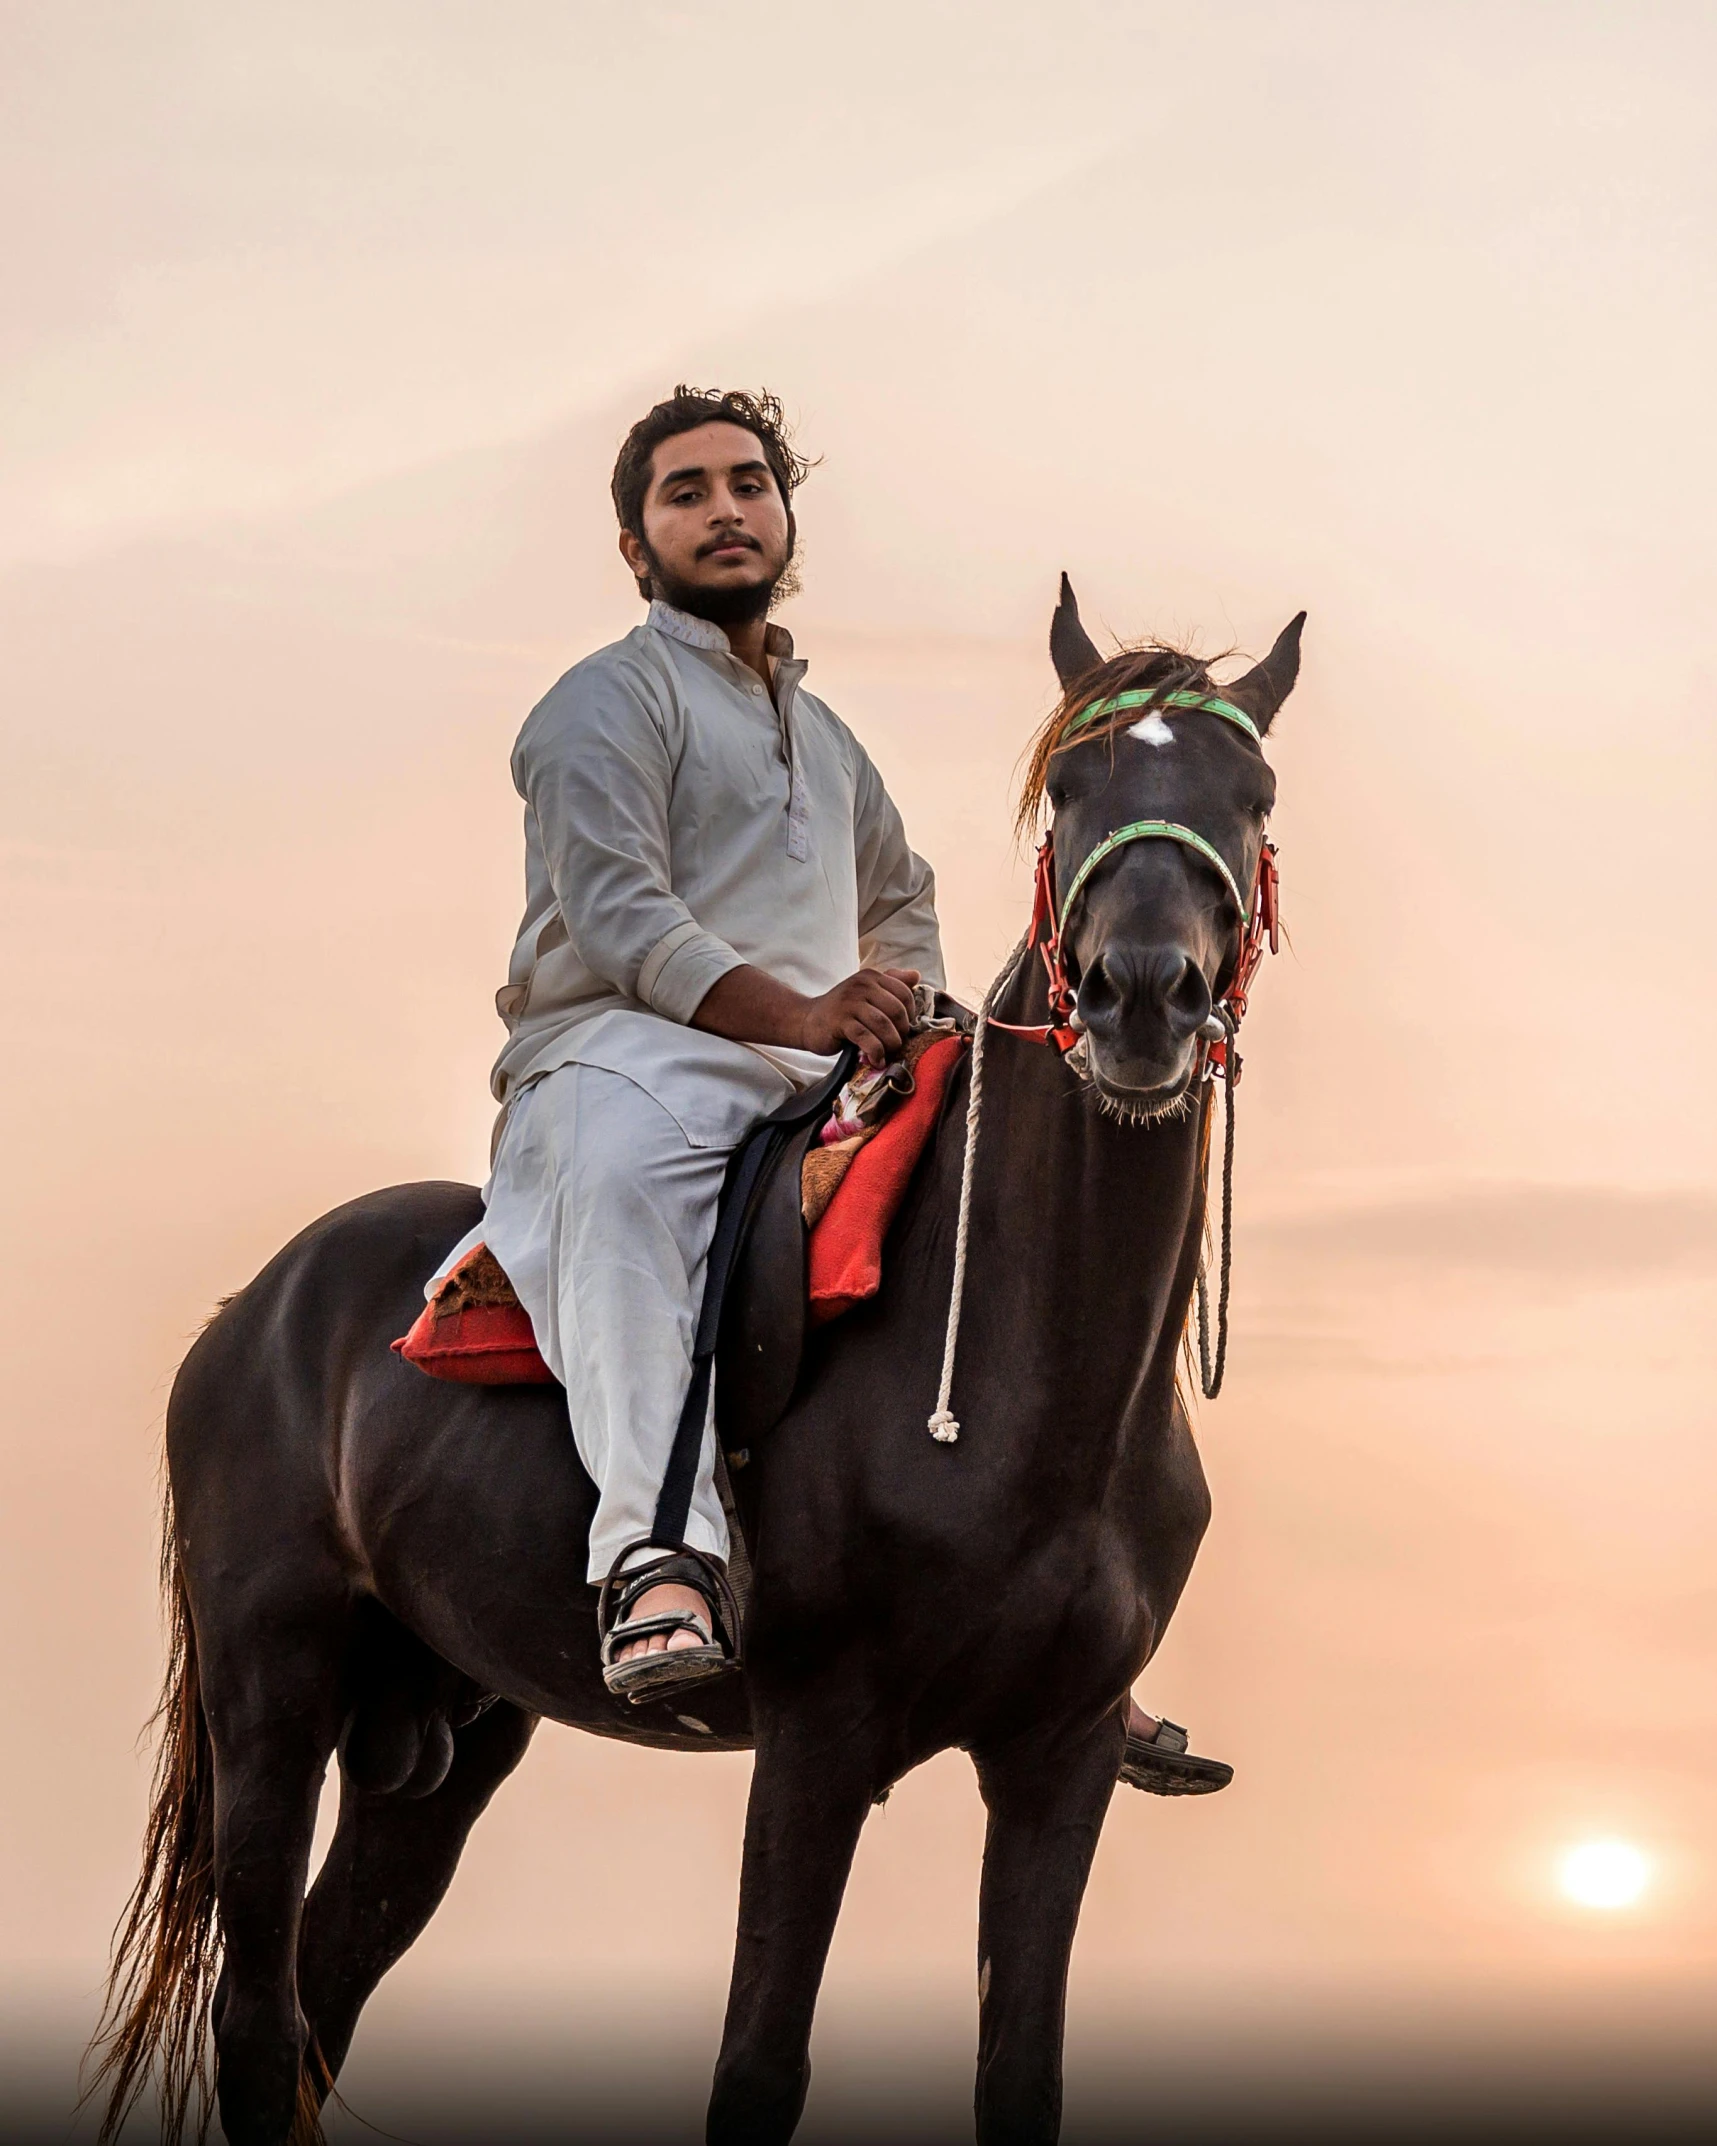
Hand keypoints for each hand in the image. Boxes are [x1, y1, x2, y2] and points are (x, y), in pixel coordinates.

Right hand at [798, 968, 920, 1065]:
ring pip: (883, 1025)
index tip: (902, 1029)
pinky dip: (875, 1052)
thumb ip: (891, 983)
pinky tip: (876, 1060)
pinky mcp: (840, 1021)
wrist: (807, 1020)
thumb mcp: (866, 992)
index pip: (905, 994)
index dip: (910, 1015)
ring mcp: (850, 1002)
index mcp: (871, 977)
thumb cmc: (842, 1010)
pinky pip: (866, 1038)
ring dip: (890, 1044)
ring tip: (887, 1053)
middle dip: (901, 1033)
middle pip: (897, 1011)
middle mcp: (861, 985)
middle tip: (895, 1044)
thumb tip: (915, 975)